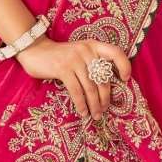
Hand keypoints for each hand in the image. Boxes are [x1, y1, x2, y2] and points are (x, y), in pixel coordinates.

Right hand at [16, 35, 131, 120]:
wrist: (36, 51)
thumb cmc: (60, 56)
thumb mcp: (79, 53)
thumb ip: (91, 63)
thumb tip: (106, 87)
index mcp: (93, 46)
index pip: (115, 52)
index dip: (124, 65)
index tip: (125, 79)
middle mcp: (86, 51)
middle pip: (102, 78)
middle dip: (105, 98)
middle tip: (104, 110)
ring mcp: (74, 59)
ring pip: (90, 88)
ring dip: (94, 105)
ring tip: (95, 115)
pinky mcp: (63, 69)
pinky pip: (76, 91)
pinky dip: (81, 104)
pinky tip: (83, 112)